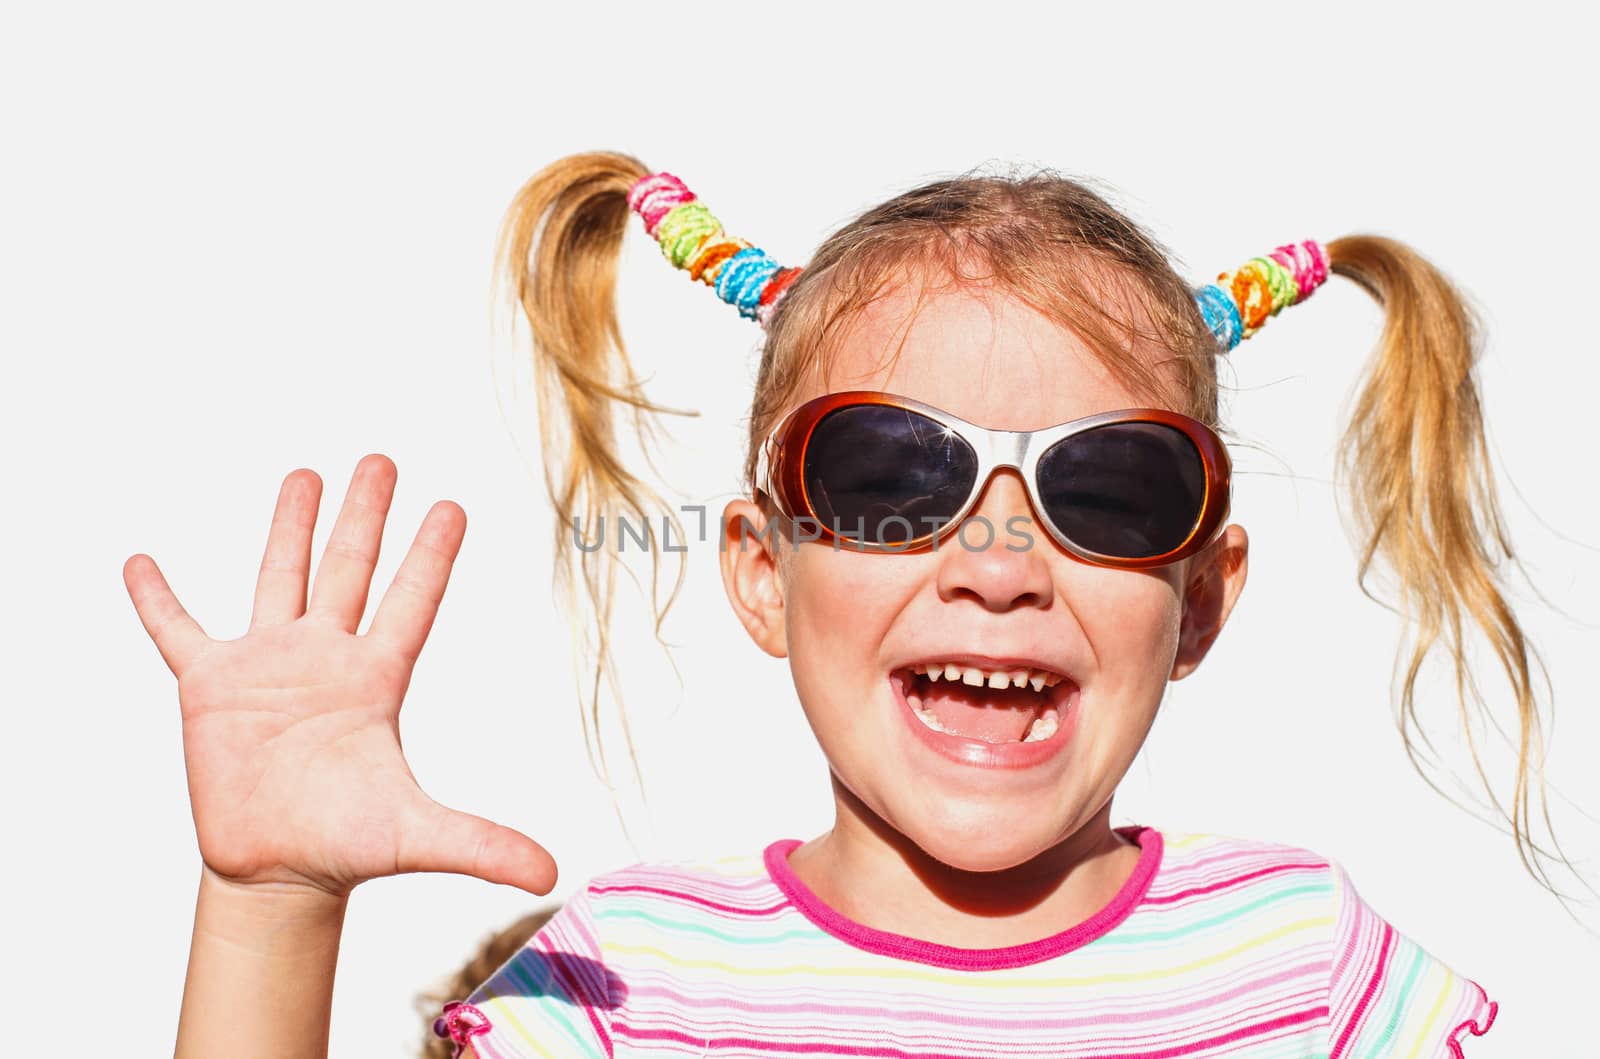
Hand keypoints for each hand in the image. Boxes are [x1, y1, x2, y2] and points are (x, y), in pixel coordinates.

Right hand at [125, 454, 556, 898]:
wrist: (276, 873)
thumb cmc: (347, 847)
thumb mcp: (419, 838)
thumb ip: (484, 845)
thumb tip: (552, 874)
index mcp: (376, 680)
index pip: (411, 602)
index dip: (431, 555)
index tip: (453, 504)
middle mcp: (325, 658)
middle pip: (350, 570)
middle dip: (365, 515)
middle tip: (383, 459)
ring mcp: (267, 666)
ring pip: (279, 579)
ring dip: (290, 527)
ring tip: (304, 473)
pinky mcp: (209, 687)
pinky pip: (178, 631)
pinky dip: (157, 600)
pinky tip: (141, 561)